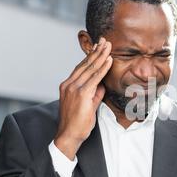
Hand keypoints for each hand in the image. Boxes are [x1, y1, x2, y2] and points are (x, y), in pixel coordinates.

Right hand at [54, 37, 112, 159]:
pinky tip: (108, 60)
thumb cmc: (77, 124)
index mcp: (68, 85)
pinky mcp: (81, 94)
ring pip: (89, 68)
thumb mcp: (88, 105)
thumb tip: (102, 85)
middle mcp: (69, 84)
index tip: (98, 47)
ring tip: (108, 46)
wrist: (69, 136)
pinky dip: (102, 68)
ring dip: (100, 56)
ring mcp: (74, 88)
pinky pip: (94, 78)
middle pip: (85, 64)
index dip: (90, 57)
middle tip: (104, 40)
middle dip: (96, 51)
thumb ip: (95, 93)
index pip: (81, 67)